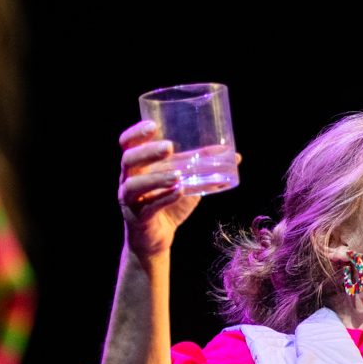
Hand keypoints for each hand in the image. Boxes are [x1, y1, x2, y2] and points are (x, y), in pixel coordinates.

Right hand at [118, 121, 211, 261]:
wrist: (157, 238)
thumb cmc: (169, 203)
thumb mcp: (188, 182)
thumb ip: (205, 168)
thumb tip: (235, 155)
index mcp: (137, 166)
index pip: (127, 144)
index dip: (136, 133)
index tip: (153, 125)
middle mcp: (129, 180)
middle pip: (128, 160)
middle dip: (147, 152)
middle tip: (168, 147)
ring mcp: (130, 200)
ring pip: (134, 185)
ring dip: (157, 178)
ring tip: (178, 175)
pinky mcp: (138, 218)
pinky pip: (148, 207)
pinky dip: (164, 199)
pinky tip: (179, 192)